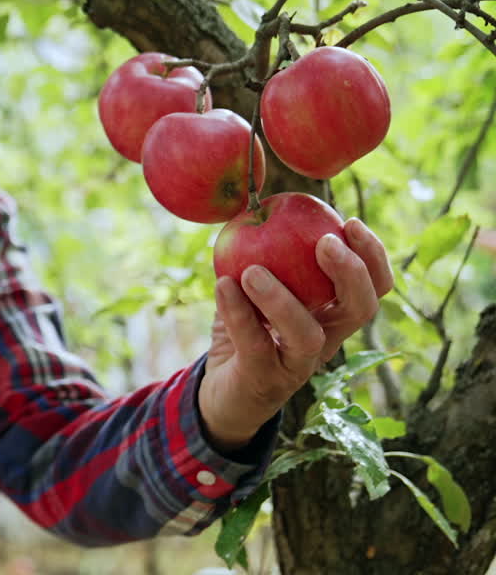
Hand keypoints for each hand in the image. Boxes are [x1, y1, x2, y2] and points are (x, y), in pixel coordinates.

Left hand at [199, 217, 394, 451]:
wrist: (219, 390)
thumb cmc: (245, 330)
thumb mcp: (255, 288)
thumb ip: (263, 253)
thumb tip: (255, 203)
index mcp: (333, 315)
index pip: (374, 287)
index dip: (372, 256)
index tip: (349, 221)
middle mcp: (326, 341)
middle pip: (361, 310)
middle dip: (350, 272)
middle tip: (324, 242)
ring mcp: (297, 365)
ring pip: (307, 335)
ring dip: (283, 299)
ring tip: (253, 270)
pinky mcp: (263, 380)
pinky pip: (255, 345)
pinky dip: (238, 313)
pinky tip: (223, 284)